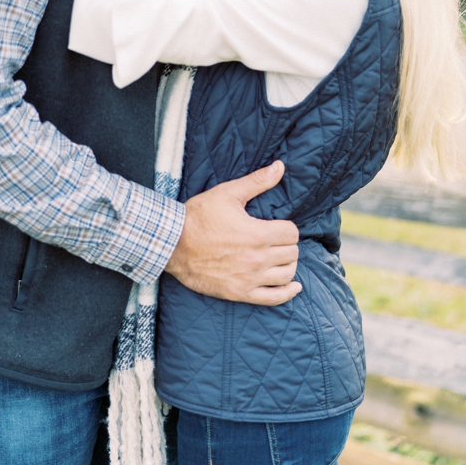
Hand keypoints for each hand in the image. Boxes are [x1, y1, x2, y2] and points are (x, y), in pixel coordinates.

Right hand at [165, 160, 302, 305]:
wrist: (171, 245)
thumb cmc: (198, 217)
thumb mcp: (228, 193)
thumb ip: (257, 181)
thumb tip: (280, 166)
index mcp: (258, 234)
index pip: (292, 233)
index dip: (287, 228)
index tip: (277, 226)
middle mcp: (257, 259)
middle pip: (292, 253)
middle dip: (287, 245)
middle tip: (276, 241)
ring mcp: (249, 278)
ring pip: (287, 275)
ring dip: (288, 265)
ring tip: (280, 258)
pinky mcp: (239, 293)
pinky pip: (273, 298)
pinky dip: (288, 293)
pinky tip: (294, 287)